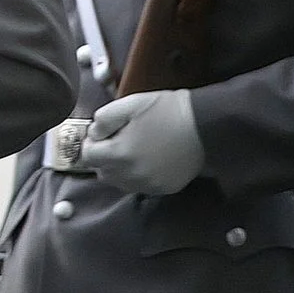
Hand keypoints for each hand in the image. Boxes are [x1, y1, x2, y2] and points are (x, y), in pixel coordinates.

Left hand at [81, 88, 203, 195]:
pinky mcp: (165, 188)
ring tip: (130, 151)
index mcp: (119, 154)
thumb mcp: (128, 104)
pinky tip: (145, 161)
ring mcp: (150, 184)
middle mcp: (132, 175)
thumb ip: (102, 119)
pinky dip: (136, 177)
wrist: (205, 125)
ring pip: (120, 183)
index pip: (88, 156)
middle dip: (102, 157)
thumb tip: (94, 134)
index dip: (91, 143)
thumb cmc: (166, 111)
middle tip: (114, 142)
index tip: (100, 135)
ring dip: (118, 169)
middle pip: (103, 172)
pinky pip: (140, 187)